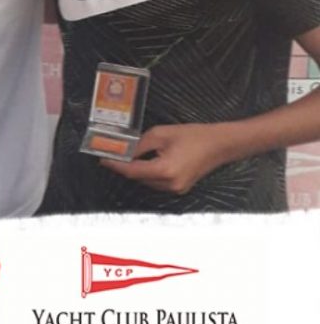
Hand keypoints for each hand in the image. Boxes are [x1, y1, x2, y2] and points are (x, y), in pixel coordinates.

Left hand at [101, 123, 231, 195]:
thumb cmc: (194, 136)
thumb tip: (124, 150)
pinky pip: (156, 182)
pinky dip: (147, 172)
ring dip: (136, 170)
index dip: (115, 165)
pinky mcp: (180, 188)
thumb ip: (140, 145)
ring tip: (126, 155)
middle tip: (112, 153)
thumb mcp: (161, 134)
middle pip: (138, 178)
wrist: (220, 145)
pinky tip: (144, 160)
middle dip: (124, 166)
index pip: (132, 171)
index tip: (102, 158)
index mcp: (165, 171)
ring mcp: (176, 189)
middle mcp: (170, 185)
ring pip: (146, 181)